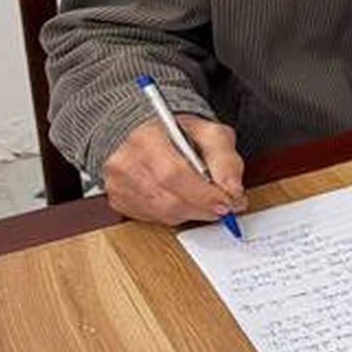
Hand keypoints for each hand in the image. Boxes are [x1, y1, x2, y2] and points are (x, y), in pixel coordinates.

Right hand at [101, 116, 245, 225]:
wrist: (148, 133)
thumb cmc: (179, 133)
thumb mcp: (211, 133)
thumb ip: (226, 159)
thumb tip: (233, 191)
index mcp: (146, 138)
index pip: (174, 174)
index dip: (205, 194)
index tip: (229, 201)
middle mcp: (125, 162)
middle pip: (168, 198)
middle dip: (204, 207)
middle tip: (226, 207)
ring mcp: (118, 184)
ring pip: (163, 213)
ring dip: (193, 212)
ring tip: (208, 202)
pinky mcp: (118, 200)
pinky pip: (153, 218)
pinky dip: (176, 214)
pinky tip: (185, 201)